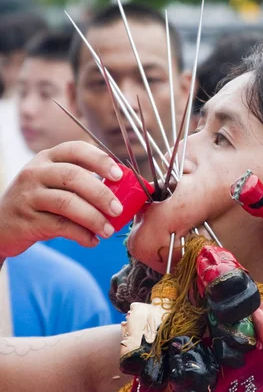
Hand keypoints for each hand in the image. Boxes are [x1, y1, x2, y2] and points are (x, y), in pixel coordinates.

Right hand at [0, 141, 124, 258]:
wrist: (0, 225)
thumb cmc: (37, 202)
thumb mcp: (53, 183)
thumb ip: (81, 182)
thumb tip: (121, 191)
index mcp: (48, 158)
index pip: (76, 149)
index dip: (99, 160)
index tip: (118, 174)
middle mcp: (36, 172)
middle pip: (74, 176)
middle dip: (101, 194)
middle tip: (118, 210)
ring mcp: (28, 195)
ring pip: (67, 203)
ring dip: (93, 218)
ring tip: (108, 231)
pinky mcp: (26, 219)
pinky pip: (59, 226)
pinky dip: (80, 235)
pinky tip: (91, 241)